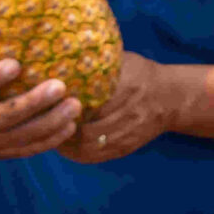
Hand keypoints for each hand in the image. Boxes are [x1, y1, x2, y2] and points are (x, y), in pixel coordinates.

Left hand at [56, 53, 200, 164]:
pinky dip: (78, 154)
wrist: (171, 98)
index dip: (67, 106)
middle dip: (63, 127)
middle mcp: (130, 111)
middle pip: (88, 127)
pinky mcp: (127, 146)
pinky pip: (98, 155)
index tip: (49, 102)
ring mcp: (129, 132)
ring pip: (91, 144)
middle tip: (42, 121)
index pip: (92, 101)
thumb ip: (98, 63)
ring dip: (68, 142)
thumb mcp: (123, 62)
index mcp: (128, 86)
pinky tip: (65, 147)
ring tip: (50, 134)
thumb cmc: (140, 74)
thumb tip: (62, 58)